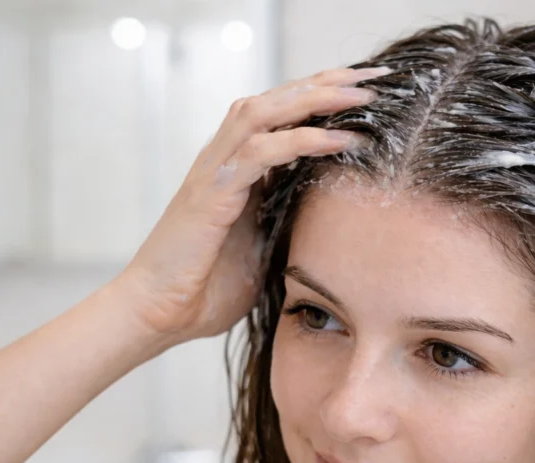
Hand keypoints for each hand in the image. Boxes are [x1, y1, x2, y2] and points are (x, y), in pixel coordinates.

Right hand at [114, 66, 388, 346]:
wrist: (158, 314)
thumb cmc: (208, 287)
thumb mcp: (265, 247)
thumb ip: (290, 220)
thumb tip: (337, 217)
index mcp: (238, 169)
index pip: (281, 114)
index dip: (323, 96)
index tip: (370, 89)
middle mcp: (223, 160)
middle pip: (275, 99)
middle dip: (326, 82)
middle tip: (376, 75)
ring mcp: (214, 173)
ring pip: (264, 112)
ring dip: (315, 100)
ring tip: (361, 95)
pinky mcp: (211, 194)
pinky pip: (258, 153)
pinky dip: (300, 141)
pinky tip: (337, 139)